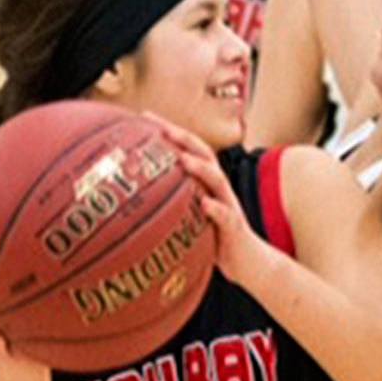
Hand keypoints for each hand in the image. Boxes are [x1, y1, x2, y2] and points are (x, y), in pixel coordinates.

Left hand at [143, 113, 275, 288]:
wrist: (249, 263)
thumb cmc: (215, 240)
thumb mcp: (190, 218)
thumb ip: (171, 205)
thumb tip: (132, 202)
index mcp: (205, 183)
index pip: (187, 149)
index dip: (168, 131)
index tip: (144, 117)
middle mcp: (218, 188)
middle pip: (203, 154)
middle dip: (183, 138)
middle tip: (161, 127)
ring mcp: (228, 205)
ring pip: (217, 180)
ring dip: (201, 168)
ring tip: (183, 160)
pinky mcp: (235, 227)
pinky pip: (227, 216)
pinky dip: (216, 209)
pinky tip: (205, 205)